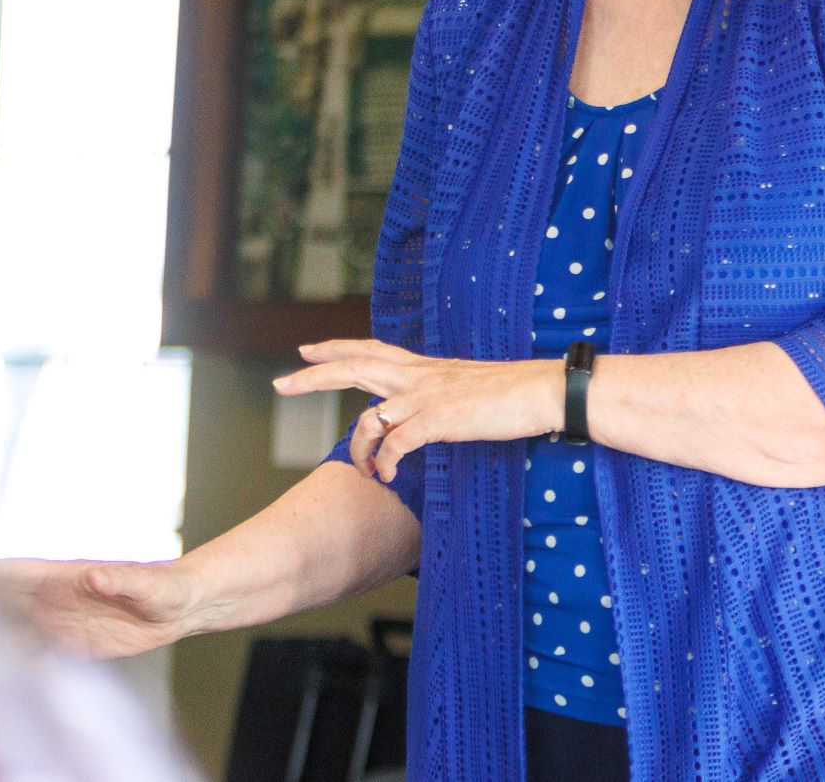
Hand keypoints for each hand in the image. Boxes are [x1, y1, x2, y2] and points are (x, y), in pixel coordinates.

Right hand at [0, 557, 211, 659]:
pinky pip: (32, 656)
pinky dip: (12, 667)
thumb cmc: (167, 588)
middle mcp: (53, 599)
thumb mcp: (148, 585)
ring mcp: (57, 623)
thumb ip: (122, 580)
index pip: (10, 572)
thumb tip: (94, 576)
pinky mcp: (69, 647)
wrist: (183, 608)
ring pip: (8, 631)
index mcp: (65, 576)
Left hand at [274, 341, 560, 483]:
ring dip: (357, 448)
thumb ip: (438, 396)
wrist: (543, 391)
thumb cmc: (512, 395)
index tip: (307, 349)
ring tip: (364, 469)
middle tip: (282, 383)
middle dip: (314, 376)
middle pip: (354, 367)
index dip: (336, 348)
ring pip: (369, 416)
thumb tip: (422, 415)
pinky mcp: (439, 419)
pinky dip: (385, 463)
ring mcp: (427, 396)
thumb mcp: (466, 388)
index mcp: (425, 367)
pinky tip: (387, 475)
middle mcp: (420, 376)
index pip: (371, 350)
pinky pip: (396, 445)